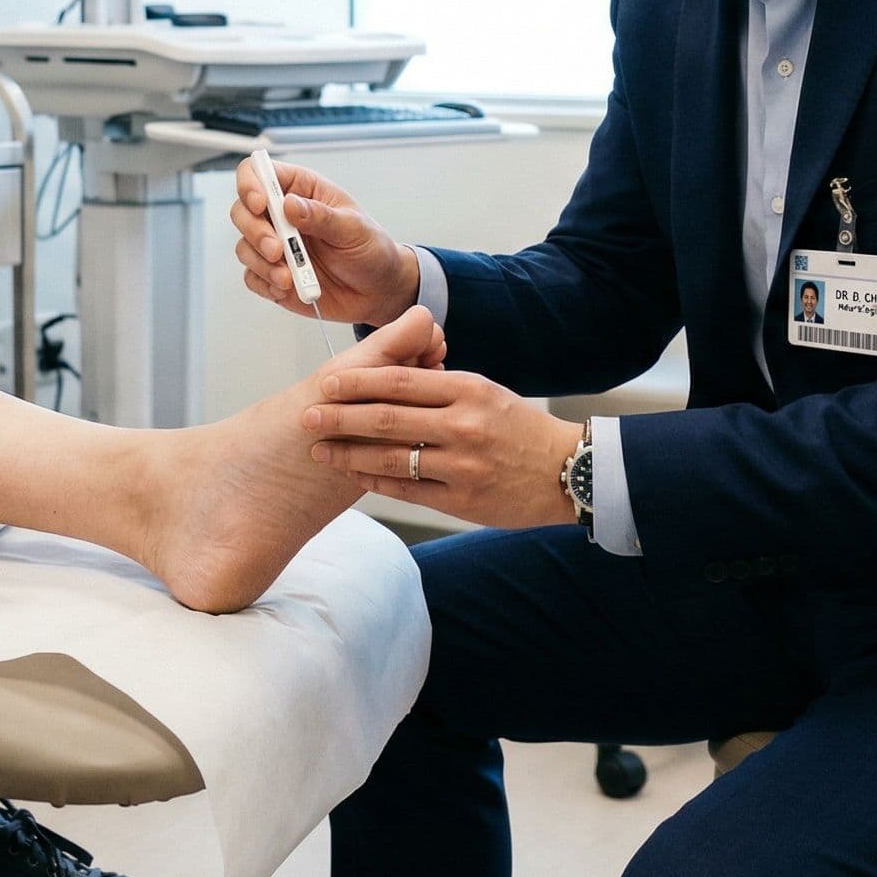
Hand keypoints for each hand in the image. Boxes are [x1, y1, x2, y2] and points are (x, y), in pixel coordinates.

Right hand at [229, 155, 420, 325]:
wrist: (378, 290)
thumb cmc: (371, 250)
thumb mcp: (354, 229)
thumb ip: (321, 216)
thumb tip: (289, 205)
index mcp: (301, 190)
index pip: (260, 173)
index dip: (251, 184)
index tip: (260, 205)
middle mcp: (282, 215)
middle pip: (242, 211)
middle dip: (254, 232)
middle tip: (278, 250)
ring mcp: (275, 245)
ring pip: (244, 247)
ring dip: (261, 263)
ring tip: (288, 277)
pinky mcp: (273, 274)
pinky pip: (253, 277)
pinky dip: (264, 283)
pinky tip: (287, 287)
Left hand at [304, 342, 584, 528]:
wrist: (568, 474)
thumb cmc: (521, 429)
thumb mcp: (486, 392)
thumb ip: (441, 386)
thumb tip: (388, 376)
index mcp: (468, 390)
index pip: (401, 381)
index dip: (358, 382)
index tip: (327, 382)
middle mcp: (463, 425)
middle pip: (387, 418)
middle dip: (340, 417)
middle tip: (307, 416)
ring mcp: (462, 465)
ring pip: (392, 457)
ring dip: (349, 454)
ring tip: (320, 450)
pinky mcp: (462, 499)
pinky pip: (408, 488)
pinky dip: (377, 480)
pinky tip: (355, 474)